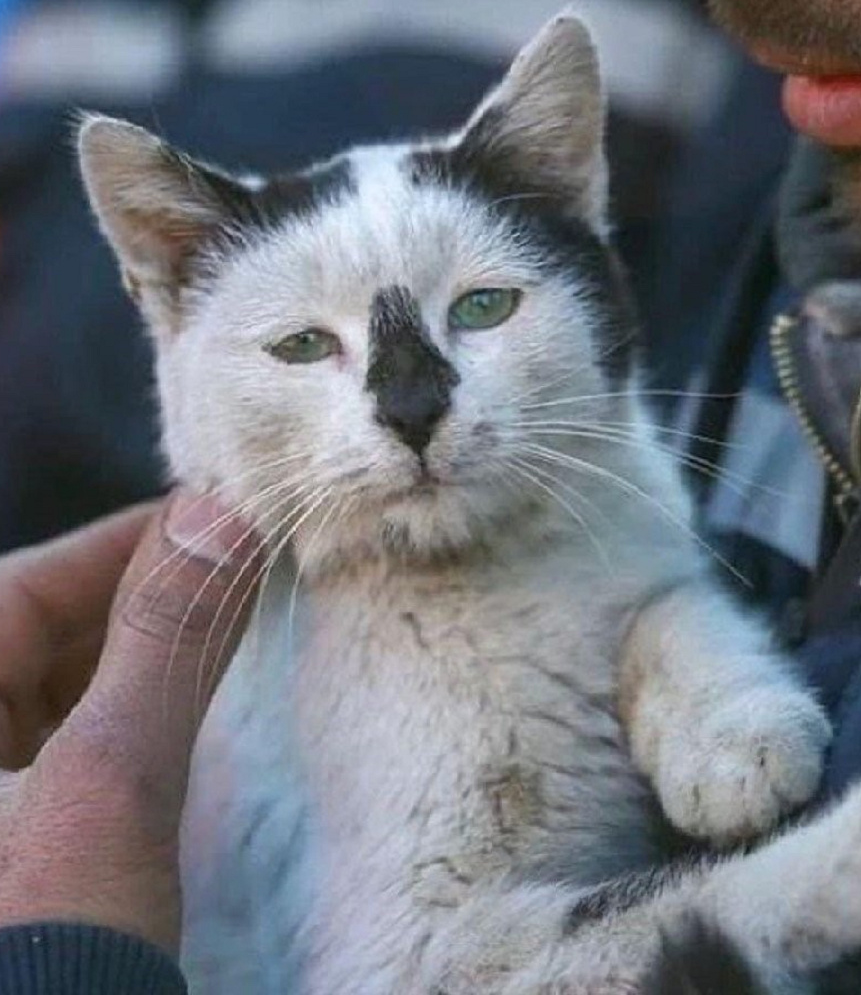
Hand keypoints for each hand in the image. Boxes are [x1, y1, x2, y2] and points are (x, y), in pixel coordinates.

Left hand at [0, 492, 263, 952]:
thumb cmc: (44, 934)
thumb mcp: (111, 778)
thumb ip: (166, 637)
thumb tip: (224, 510)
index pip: (24, 586)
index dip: (130, 545)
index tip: (226, 520)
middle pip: (40, 637)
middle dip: (146, 605)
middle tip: (252, 581)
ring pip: (56, 694)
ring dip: (144, 664)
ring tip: (237, 643)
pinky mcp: (7, 846)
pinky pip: (61, 755)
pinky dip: (127, 726)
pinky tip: (192, 721)